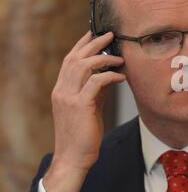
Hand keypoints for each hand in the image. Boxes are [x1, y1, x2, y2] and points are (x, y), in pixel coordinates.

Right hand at [43, 31, 124, 191]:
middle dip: (93, 43)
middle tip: (110, 34)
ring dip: (103, 57)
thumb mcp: (88, 108)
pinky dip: (110, 76)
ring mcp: (68, 97)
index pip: (69, 60)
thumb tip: (111, 75)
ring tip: (119, 56)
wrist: (73, 158)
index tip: (94, 33)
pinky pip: (96, 82)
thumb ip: (96, 91)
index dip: (82, 45)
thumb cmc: (82, 135)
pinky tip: (121, 76)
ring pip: (83, 66)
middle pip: (75, 58)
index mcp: (61, 90)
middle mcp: (61, 90)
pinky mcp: (80, 105)